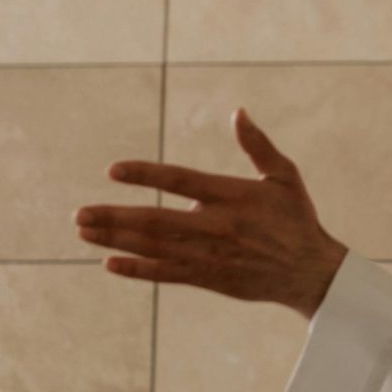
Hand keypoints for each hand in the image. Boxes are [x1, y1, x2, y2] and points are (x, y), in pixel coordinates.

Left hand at [75, 109, 347, 316]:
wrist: (312, 273)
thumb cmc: (297, 220)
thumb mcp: (284, 176)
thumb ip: (258, 146)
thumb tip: (238, 112)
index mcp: (232, 196)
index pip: (180, 180)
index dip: (145, 174)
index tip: (113, 170)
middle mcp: (216, 226)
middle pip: (155, 220)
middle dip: (114, 216)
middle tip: (79, 214)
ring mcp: (209, 255)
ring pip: (154, 247)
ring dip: (116, 238)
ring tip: (84, 230)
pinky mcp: (209, 278)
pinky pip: (166, 274)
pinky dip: (138, 269)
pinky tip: (110, 262)